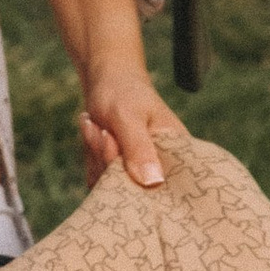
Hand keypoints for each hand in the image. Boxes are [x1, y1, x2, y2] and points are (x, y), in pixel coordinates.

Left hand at [78, 67, 184, 192]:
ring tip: (97, 125)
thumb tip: (153, 182)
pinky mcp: (118, 176)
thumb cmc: (124, 92)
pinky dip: (91, 157)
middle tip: (102, 129)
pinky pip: (99, 180)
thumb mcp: (129, 116)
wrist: (107, 81)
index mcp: (178, 153)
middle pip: (131, 188)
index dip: (134, 172)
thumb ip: (139, 148)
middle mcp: (162, 169)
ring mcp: (138, 174)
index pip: (165, 186)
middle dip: (108, 158)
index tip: (113, 139)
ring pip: (111, 184)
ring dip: (97, 155)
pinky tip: (93, 131)